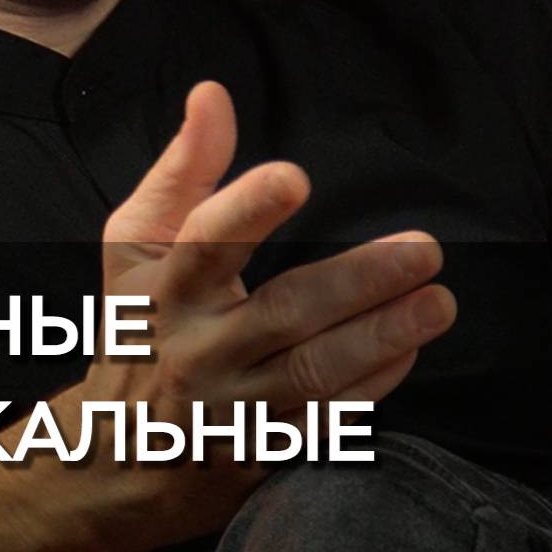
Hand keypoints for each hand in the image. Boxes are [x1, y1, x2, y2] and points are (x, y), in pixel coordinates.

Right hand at [79, 80, 455, 546]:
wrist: (113, 458)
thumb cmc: (138, 328)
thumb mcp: (137, 247)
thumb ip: (184, 169)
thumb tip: (213, 94)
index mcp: (164, 292)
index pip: (203, 244)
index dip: (246, 209)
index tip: (295, 178)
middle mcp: (197, 351)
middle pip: (283, 313)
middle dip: (357, 281)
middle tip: (422, 250)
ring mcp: (232, 410)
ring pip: (314, 373)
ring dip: (382, 337)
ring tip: (438, 302)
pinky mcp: (261, 453)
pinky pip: (326, 419)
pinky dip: (372, 385)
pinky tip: (408, 350)